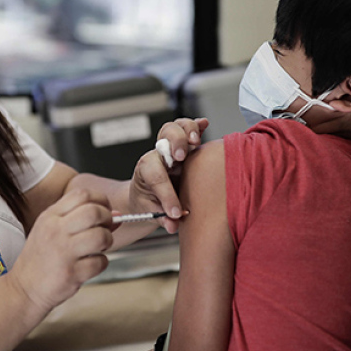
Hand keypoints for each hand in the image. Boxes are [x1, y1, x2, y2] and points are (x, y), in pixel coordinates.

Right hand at [8, 189, 112, 313]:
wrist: (24, 288)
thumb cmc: (41, 258)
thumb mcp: (52, 230)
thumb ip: (80, 219)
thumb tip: (116, 214)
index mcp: (50, 216)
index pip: (82, 194)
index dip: (101, 200)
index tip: (104, 209)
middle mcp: (55, 231)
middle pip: (94, 212)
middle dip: (107, 219)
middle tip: (105, 229)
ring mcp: (63, 252)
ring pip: (101, 236)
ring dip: (107, 241)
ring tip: (99, 247)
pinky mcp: (71, 273)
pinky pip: (100, 262)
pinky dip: (101, 263)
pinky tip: (91, 264)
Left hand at [129, 118, 208, 232]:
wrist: (146, 196)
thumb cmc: (147, 201)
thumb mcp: (149, 212)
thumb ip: (161, 218)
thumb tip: (172, 225)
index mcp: (146, 168)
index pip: (155, 175)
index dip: (166, 194)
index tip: (175, 211)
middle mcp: (160, 154)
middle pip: (165, 135)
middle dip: (174, 143)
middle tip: (180, 158)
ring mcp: (174, 148)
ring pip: (177, 127)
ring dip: (188, 131)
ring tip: (195, 141)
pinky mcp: (187, 147)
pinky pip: (191, 130)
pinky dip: (198, 126)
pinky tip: (204, 124)